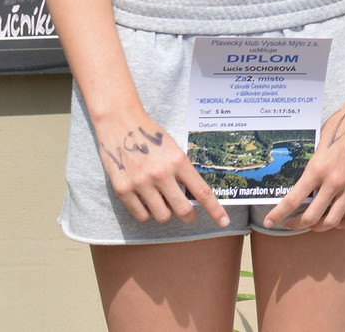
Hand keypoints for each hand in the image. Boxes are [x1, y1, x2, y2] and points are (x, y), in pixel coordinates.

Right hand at [95, 110, 228, 227]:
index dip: (215, 210)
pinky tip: (147, 202)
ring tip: (162, 202)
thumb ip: (183, 171)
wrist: (121, 123)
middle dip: (189, 216)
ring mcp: (141, 183)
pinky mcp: (123, 189)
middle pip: (182, 210)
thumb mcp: (175, 150)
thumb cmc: (152, 136)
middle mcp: (161, 174)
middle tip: (188, 214)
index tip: (224, 222)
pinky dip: (147, 213)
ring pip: (162, 216)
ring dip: (166, 213)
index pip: (202, 192)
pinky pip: (141, 215)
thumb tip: (192, 196)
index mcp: (179, 162)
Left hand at [264, 100, 344, 230]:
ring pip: (332, 221)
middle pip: (311, 217)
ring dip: (319, 227)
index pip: (293, 200)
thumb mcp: (320, 143)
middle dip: (296, 224)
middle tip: (290, 224)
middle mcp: (334, 181)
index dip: (278, 215)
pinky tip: (338, 221)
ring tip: (313, 224)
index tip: (269, 222)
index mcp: (317, 169)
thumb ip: (312, 164)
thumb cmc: (344, 123)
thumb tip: (302, 179)